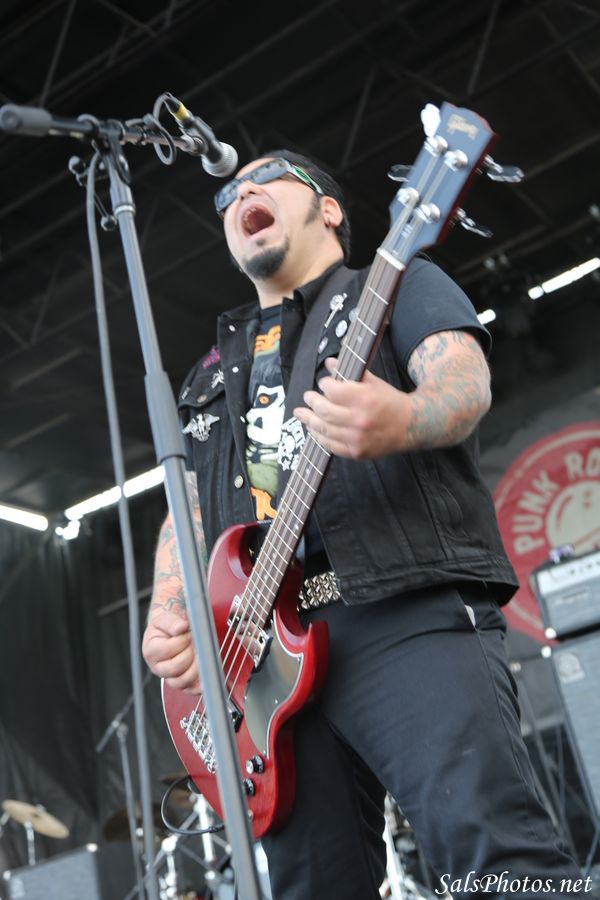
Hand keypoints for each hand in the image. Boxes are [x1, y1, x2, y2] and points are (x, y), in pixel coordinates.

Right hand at [142, 610, 199, 693]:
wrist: (171, 633)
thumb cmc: (168, 627)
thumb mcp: (165, 618)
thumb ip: (172, 622)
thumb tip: (181, 627)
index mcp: (151, 650)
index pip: (167, 650)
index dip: (182, 641)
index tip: (190, 632)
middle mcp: (158, 667)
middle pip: (175, 668)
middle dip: (190, 654)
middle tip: (197, 643)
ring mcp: (169, 677)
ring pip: (181, 682)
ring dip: (196, 668)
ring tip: (202, 654)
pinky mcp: (181, 684)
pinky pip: (190, 690)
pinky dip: (200, 685)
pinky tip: (207, 674)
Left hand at [294, 358, 411, 458]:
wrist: (410, 426)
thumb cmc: (390, 401)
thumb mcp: (373, 382)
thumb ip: (350, 372)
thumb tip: (329, 363)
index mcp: (364, 398)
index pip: (332, 391)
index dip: (325, 385)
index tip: (324, 383)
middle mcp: (359, 420)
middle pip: (324, 410)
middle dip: (312, 402)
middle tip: (308, 397)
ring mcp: (356, 438)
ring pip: (323, 429)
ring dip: (309, 420)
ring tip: (302, 413)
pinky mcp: (356, 452)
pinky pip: (330, 446)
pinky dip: (319, 437)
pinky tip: (313, 429)